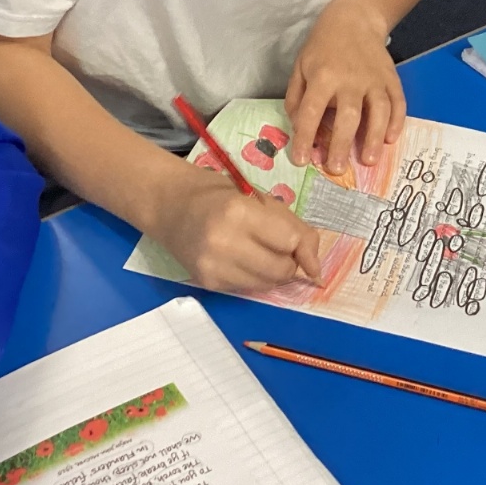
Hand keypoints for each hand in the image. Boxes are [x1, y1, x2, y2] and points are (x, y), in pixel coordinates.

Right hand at [150, 162, 321, 292]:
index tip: (298, 242)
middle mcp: (223, 242)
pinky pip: (247, 289)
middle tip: (278, 247)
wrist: (169, 206)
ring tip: (259, 252)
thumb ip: (293, 228)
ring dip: (273, 273)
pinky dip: (253, 277)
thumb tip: (316, 268)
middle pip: (281, 270)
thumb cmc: (219, 195)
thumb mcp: (260, 199)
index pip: (289, 241)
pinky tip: (240, 259)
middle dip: (289, 263)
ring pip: (267, 285)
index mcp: (238, 212)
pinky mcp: (206, 282)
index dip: (300, 244)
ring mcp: (212, 266)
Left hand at [285, 0, 406, 174]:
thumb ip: (297, 98)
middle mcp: (350, 79)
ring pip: (377, 111)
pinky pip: (397, 102)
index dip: (305, 137)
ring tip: (368, 161)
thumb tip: (300, 127)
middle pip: (347, 116)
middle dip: (341, 145)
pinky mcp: (391, 78)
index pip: (312, 111)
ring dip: (373, 138)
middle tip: (336, 169)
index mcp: (323, 76)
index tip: (301, 160)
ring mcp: (374, 79)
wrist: (355, 19)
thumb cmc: (323, 46)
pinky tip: (390, 139)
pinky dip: (396, 122)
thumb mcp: (300, 66)